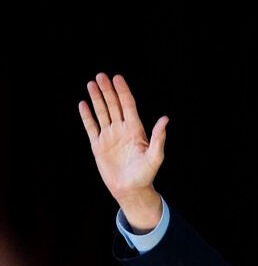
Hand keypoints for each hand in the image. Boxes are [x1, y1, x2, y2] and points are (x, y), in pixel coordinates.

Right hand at [79, 73, 167, 230]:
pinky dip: (87, 116)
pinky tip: (83, 104)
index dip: (123, 92)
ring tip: (91, 84)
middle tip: (101, 76)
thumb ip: (159, 138)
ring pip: (102, 113)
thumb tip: (165, 119)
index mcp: (136, 130)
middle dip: (108, 91)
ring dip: (97, 99)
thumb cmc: (146, 174)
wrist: (131, 189)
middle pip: (114, 106)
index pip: (128, 106)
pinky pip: (91, 127)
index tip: (117, 78)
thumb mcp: (155, 156)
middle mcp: (122, 130)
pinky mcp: (98, 146)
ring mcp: (109, 137)